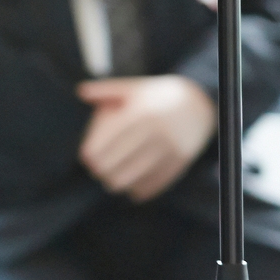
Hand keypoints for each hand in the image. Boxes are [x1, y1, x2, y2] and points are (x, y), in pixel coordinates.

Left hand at [78, 75, 216, 201]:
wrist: (198, 103)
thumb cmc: (155, 95)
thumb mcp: (132, 87)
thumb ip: (105, 90)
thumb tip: (81, 92)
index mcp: (140, 112)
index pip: (111, 139)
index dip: (95, 153)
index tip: (86, 160)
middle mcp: (156, 130)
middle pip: (123, 159)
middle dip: (105, 170)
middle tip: (97, 172)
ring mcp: (170, 146)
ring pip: (140, 173)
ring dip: (122, 182)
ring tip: (111, 183)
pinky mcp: (182, 159)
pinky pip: (160, 180)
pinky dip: (144, 189)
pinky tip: (133, 192)